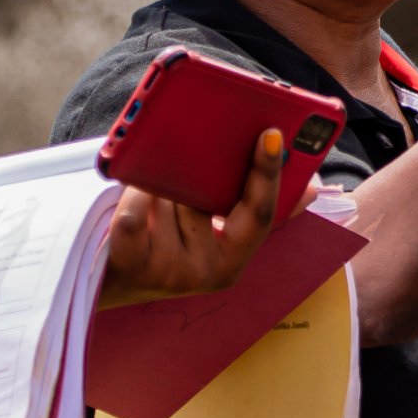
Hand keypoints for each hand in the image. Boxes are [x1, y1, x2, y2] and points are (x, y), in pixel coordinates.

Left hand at [101, 127, 293, 299]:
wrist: (107, 282)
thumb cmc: (162, 244)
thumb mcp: (211, 234)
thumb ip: (250, 210)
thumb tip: (310, 189)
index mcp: (234, 260)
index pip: (261, 215)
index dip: (268, 174)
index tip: (272, 135)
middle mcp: (208, 272)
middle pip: (209, 201)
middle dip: (197, 172)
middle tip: (199, 135)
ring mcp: (171, 273)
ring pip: (170, 202)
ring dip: (158, 185)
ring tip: (148, 188)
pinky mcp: (133, 267)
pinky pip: (135, 214)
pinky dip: (131, 196)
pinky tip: (130, 192)